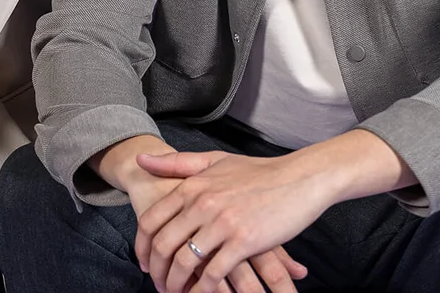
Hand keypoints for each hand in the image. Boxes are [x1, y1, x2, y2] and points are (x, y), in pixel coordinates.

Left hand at [136, 150, 320, 292]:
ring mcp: (222, 223)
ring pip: (185, 262)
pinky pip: (214, 273)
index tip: (144, 263)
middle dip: (157, 271)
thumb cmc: (257, 171)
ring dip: (176, 284)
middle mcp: (201, 204)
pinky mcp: (244, 242)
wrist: (299, 178)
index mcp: (191, 186)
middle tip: (158, 284)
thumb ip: (176, 163)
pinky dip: (203, 290)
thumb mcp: (213, 160)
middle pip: (163, 245)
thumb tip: (140, 159)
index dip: (142, 247)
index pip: (151, 221)